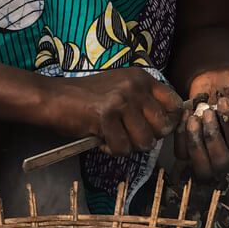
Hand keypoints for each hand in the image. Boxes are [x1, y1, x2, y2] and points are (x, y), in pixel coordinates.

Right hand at [47, 70, 183, 155]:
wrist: (54, 98)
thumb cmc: (87, 98)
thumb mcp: (121, 90)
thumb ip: (143, 102)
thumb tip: (169, 125)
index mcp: (141, 77)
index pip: (174, 104)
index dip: (168, 122)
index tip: (154, 130)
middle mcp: (135, 85)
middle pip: (162, 127)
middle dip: (147, 138)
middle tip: (128, 135)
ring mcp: (121, 99)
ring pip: (144, 141)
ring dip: (129, 146)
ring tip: (113, 136)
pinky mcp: (107, 115)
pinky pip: (123, 148)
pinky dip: (112, 149)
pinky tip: (101, 139)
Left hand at [175, 67, 228, 181]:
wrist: (216, 76)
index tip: (224, 101)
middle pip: (222, 164)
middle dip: (212, 136)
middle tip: (208, 111)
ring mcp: (210, 154)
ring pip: (203, 168)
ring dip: (195, 141)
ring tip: (194, 118)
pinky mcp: (191, 147)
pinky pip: (182, 154)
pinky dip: (181, 135)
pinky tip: (186, 115)